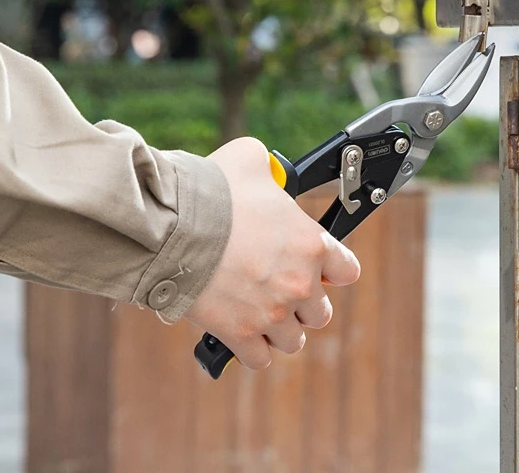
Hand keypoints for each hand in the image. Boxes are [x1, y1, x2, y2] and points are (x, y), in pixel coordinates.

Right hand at [185, 137, 359, 368]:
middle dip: (303, 300)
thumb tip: (265, 168)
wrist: (171, 226)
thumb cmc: (212, 190)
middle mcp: (299, 283)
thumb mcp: (250, 159)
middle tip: (281, 287)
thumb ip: (268, 168)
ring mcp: (271, 313)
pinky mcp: (240, 335)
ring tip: (263, 312)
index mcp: (311, 243)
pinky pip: (259, 359)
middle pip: (320, 311)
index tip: (316, 266)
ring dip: (280, 328)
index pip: (347, 270)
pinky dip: (252, 349)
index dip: (331, 267)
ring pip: (293, 340)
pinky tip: (243, 331)